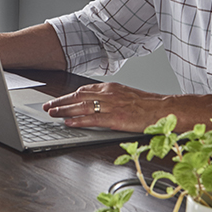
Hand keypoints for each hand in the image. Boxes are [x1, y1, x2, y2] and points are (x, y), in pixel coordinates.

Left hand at [42, 82, 170, 131]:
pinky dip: (78, 121)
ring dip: (64, 111)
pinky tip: (68, 123)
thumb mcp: (126, 94)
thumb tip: (96, 100)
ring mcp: (110, 106)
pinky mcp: (114, 118)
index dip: (68, 96)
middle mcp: (108, 94)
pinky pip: (92, 119)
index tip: (58, 99)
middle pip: (78, 97)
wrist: (163, 109)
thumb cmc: (148, 104)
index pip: (83, 90)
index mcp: (110, 88)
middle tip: (48, 106)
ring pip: (81, 107)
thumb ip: (110, 96)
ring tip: (53, 114)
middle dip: (60, 102)